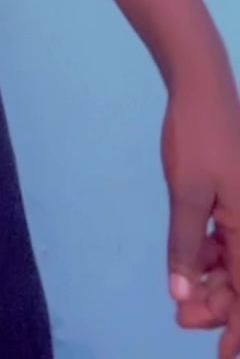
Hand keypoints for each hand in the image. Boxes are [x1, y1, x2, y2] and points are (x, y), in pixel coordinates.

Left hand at [163, 66, 239, 355]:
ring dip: (215, 283)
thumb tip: (182, 296)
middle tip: (182, 319)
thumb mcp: (187, 193)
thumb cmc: (197, 135)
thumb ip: (185, 247)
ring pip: (238, 263)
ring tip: (184, 297)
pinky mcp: (239, 199)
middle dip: (219, 306)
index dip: (238, 329)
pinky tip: (194, 259)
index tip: (224, 355)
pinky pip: (233, 240)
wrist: (201, 84)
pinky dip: (215, 256)